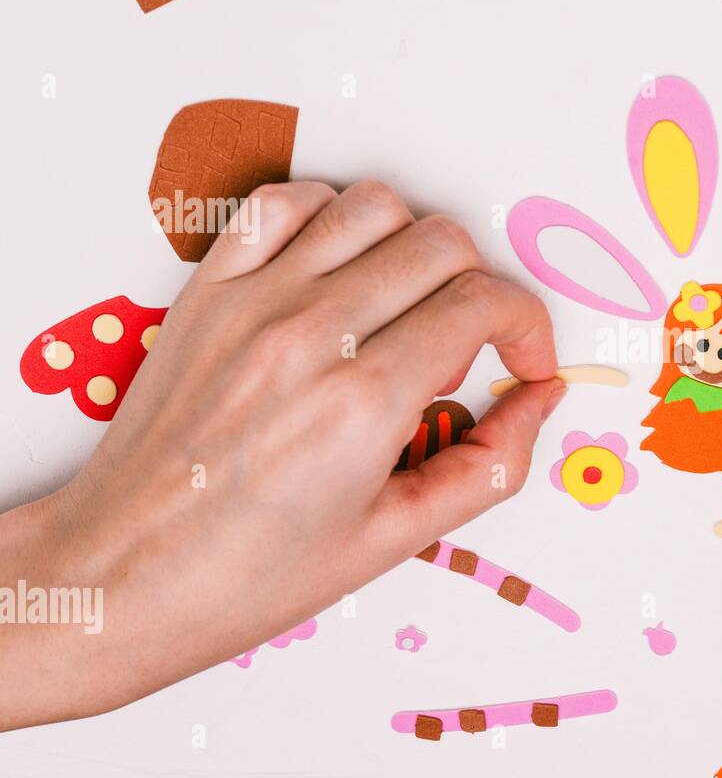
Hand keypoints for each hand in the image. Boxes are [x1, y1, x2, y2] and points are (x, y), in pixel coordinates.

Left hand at [0, 181, 563, 729]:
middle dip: (481, 290)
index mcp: (362, 403)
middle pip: (442, 244)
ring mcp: (253, 302)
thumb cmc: (248, 572)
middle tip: (462, 351)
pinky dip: (329, 215)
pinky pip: (283, 202)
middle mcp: (311, 335)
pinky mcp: (208, 290)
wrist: (125, 575)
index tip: (523, 363)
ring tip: (403, 310)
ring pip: (374, 206)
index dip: (528, 329)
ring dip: (413, 248)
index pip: (485, 305)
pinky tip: (339, 270)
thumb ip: (488, 465)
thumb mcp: (395, 539)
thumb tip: (538, 403)